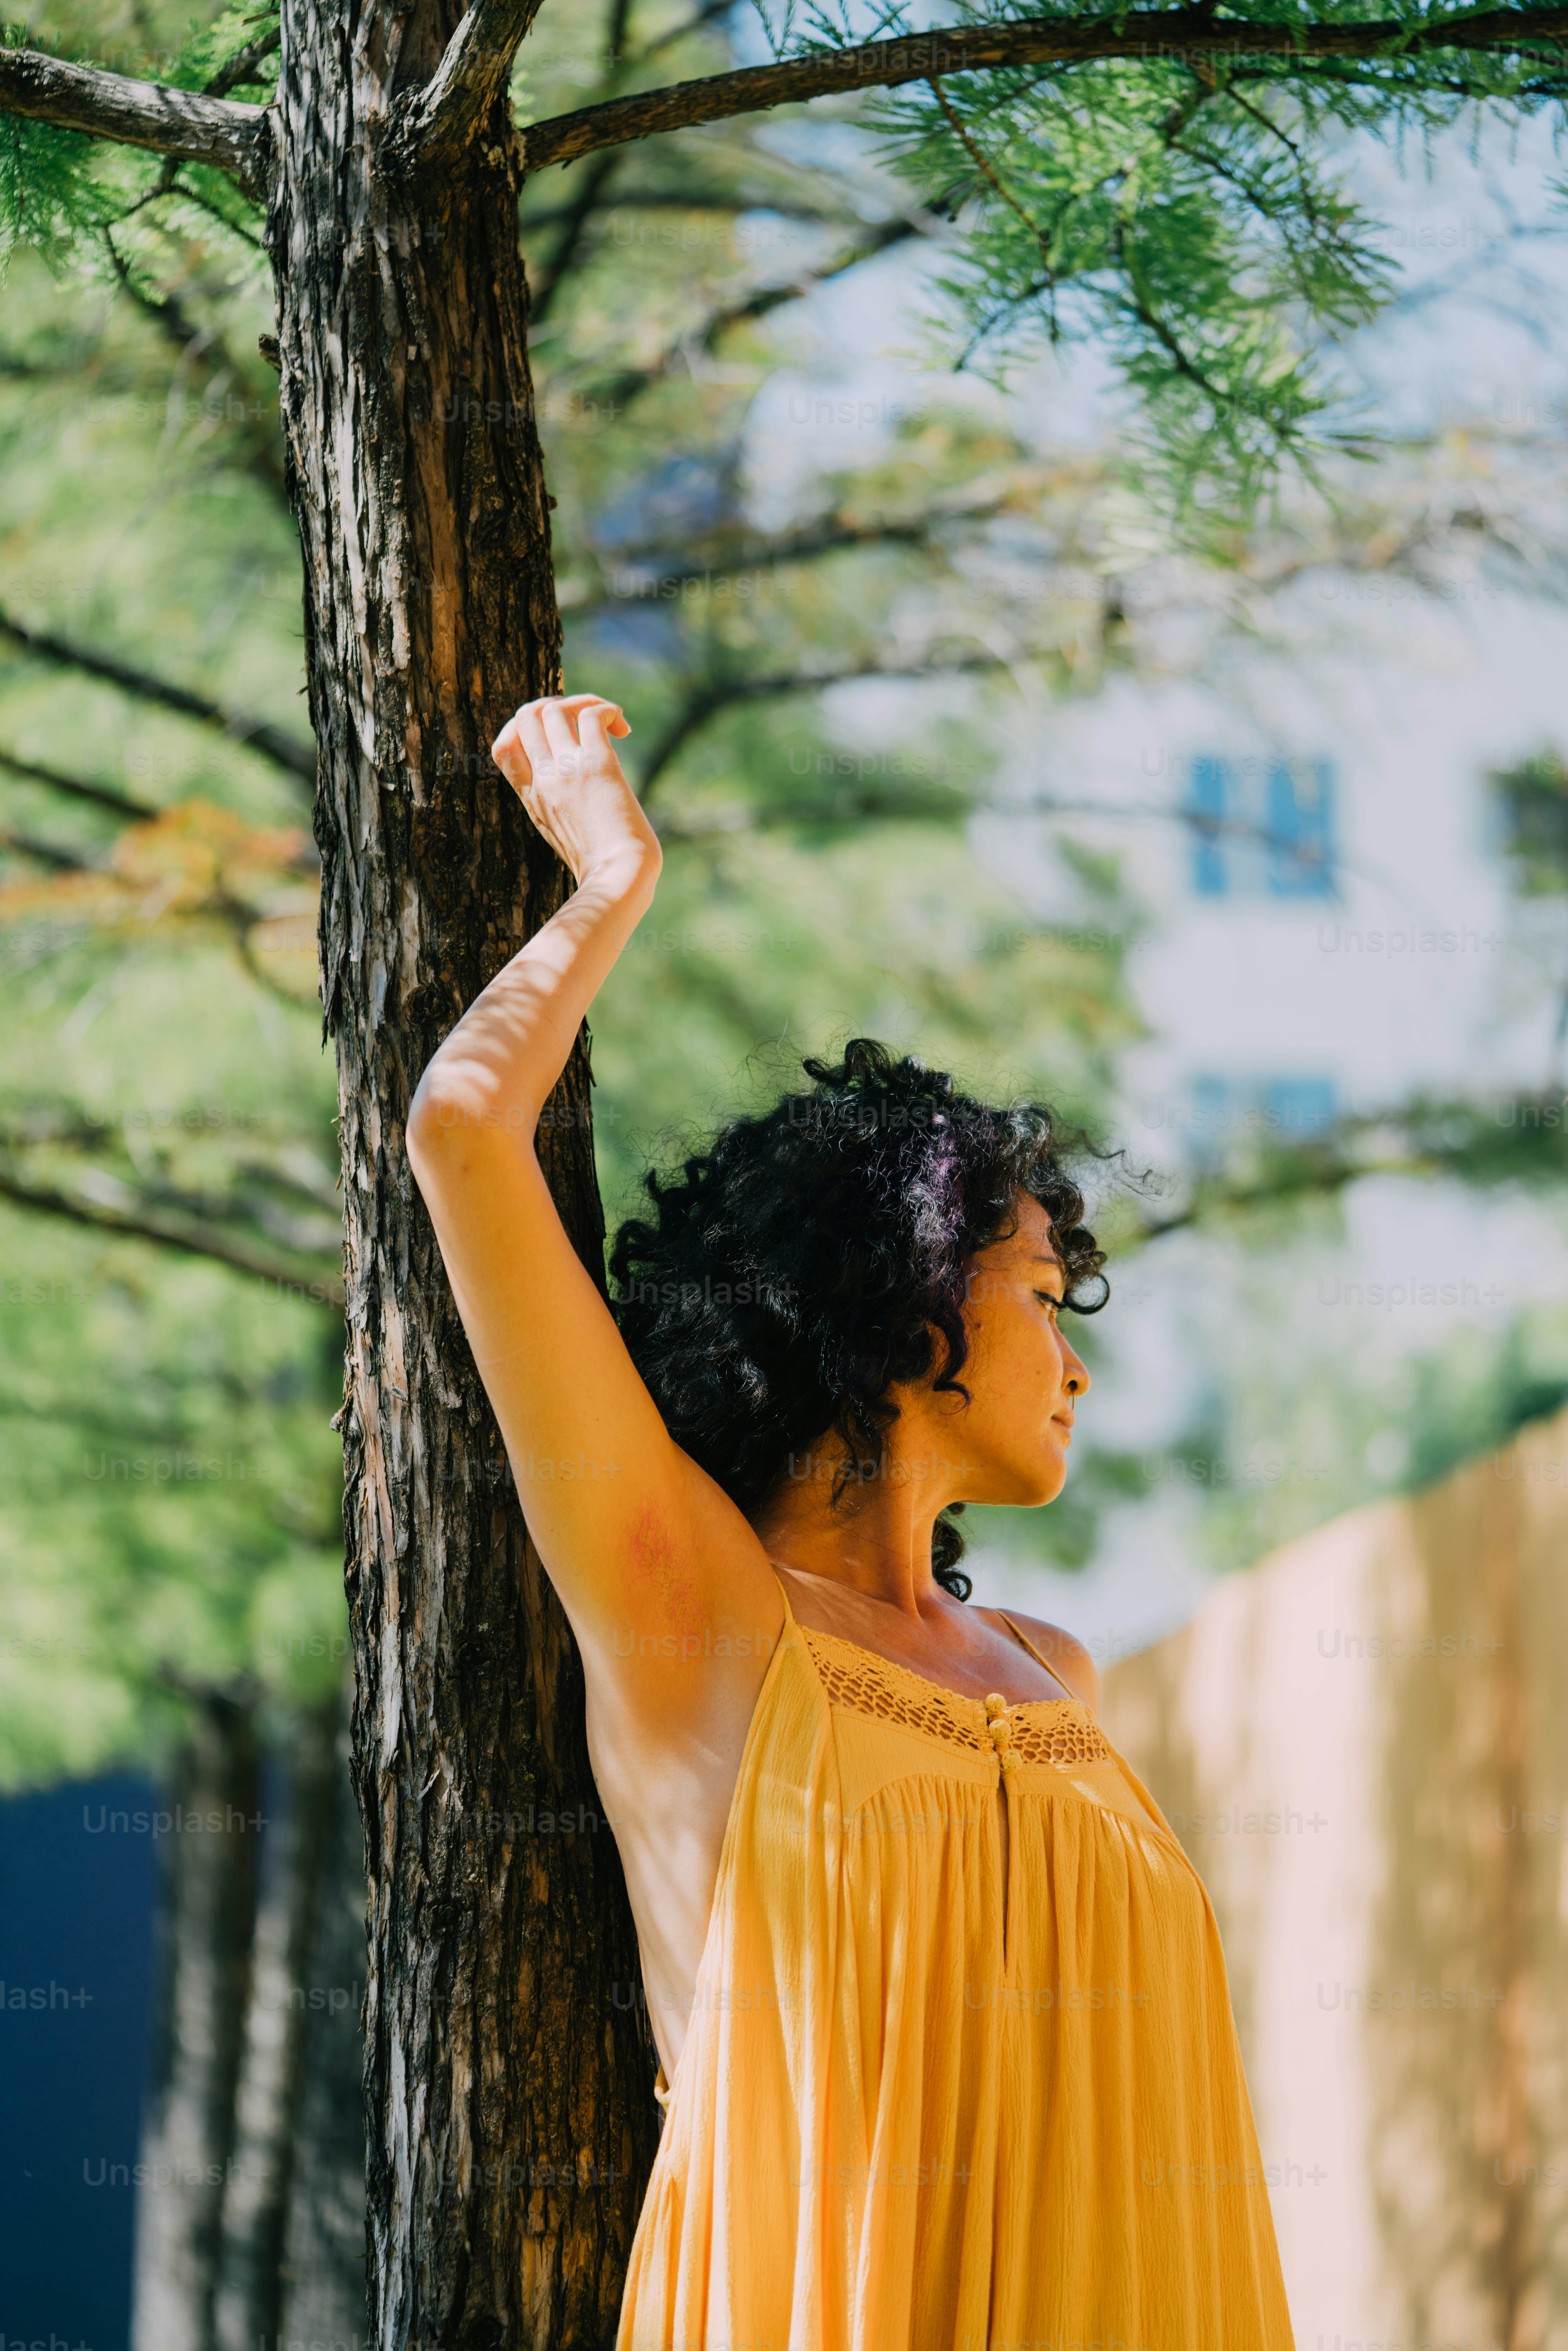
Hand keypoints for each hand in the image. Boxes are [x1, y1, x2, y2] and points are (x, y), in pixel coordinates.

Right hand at [491, 692, 660, 888]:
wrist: (618, 881)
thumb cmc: (603, 868)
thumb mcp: (564, 837)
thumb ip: (560, 809)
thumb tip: (580, 799)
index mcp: (532, 798)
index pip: (503, 747)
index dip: (524, 729)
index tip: (555, 737)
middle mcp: (544, 780)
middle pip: (525, 717)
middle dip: (554, 705)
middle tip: (585, 723)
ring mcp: (568, 771)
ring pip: (554, 709)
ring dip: (583, 702)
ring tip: (610, 722)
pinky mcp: (598, 765)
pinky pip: (592, 715)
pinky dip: (607, 709)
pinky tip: (623, 729)